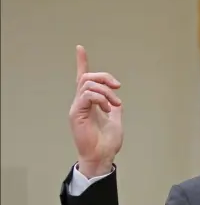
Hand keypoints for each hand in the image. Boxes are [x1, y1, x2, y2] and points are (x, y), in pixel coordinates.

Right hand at [69, 45, 122, 177]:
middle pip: (87, 77)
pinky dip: (100, 99)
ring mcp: (77, 107)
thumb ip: (114, 107)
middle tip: (118, 87)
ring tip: (115, 104)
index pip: (83, 79)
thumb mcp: (115, 120)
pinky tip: (107, 109)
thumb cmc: (107, 142)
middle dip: (105, 77)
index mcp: (90, 103)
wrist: (102, 156)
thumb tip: (116, 98)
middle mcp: (81, 102)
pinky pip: (87, 95)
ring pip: (88, 85)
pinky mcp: (76, 113)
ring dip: (106, 92)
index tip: (80, 48)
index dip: (82, 63)